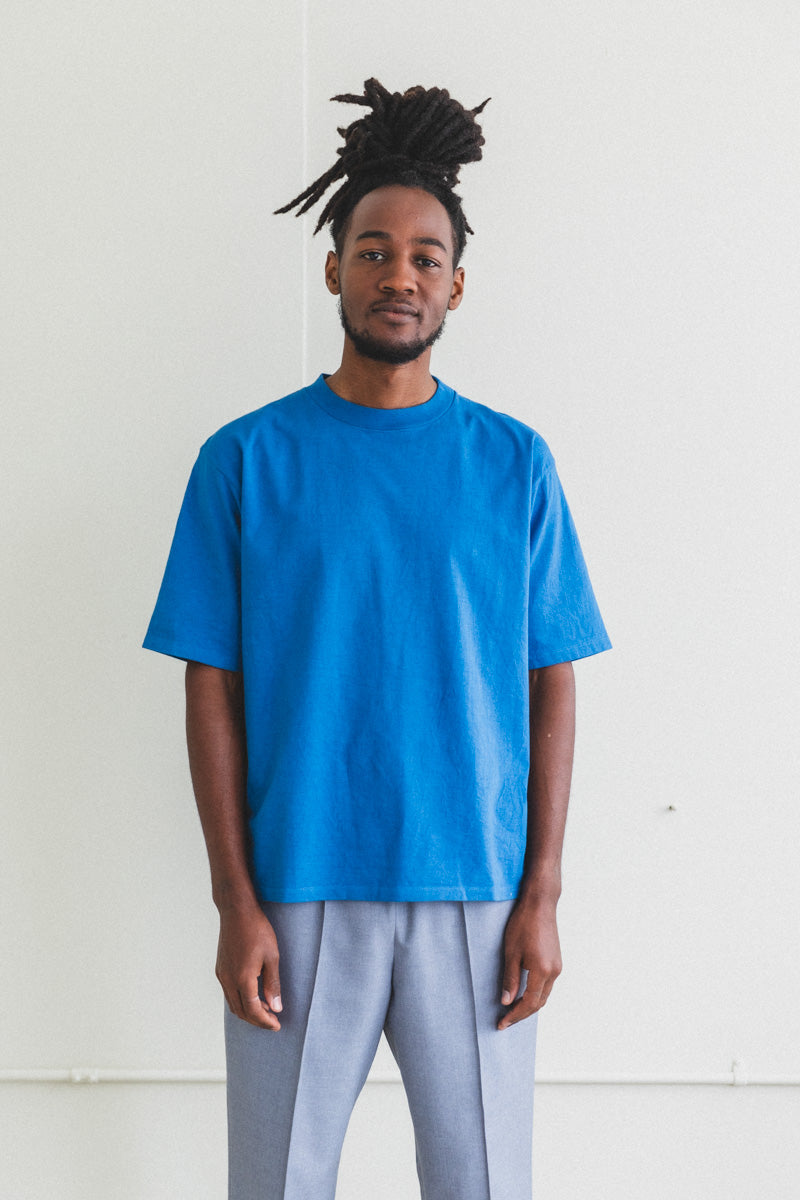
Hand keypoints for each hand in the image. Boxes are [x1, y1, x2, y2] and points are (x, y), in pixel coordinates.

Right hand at [215, 903, 281, 1029]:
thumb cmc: (257, 930)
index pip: (253, 1011)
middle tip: (272, 1020)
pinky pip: (228, 992)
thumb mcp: (272, 957)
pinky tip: (253, 994)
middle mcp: (228, 980)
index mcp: (242, 979)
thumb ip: (272, 984)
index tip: (276, 1025)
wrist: (236, 911)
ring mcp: (222, 974)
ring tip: (265, 1008)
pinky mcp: (220, 968)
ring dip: (248, 1010)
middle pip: (241, 1011)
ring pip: (233, 1003)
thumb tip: (276, 1007)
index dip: (265, 1021)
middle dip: (257, 1019)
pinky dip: (240, 1000)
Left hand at [497, 895, 561, 1030]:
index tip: (502, 1023)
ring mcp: (557, 966)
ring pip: (544, 995)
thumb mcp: (511, 952)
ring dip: (530, 1005)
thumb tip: (506, 1001)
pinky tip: (524, 994)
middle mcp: (553, 972)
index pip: (529, 1003)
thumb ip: (510, 979)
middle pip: (539, 1002)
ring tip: (512, 1010)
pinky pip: (547, 985)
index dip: (515, 1015)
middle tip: (505, 1020)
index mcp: (542, 971)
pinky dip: (536, 994)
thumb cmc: (523, 924)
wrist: (540, 904)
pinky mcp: (556, 960)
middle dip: (522, 1014)